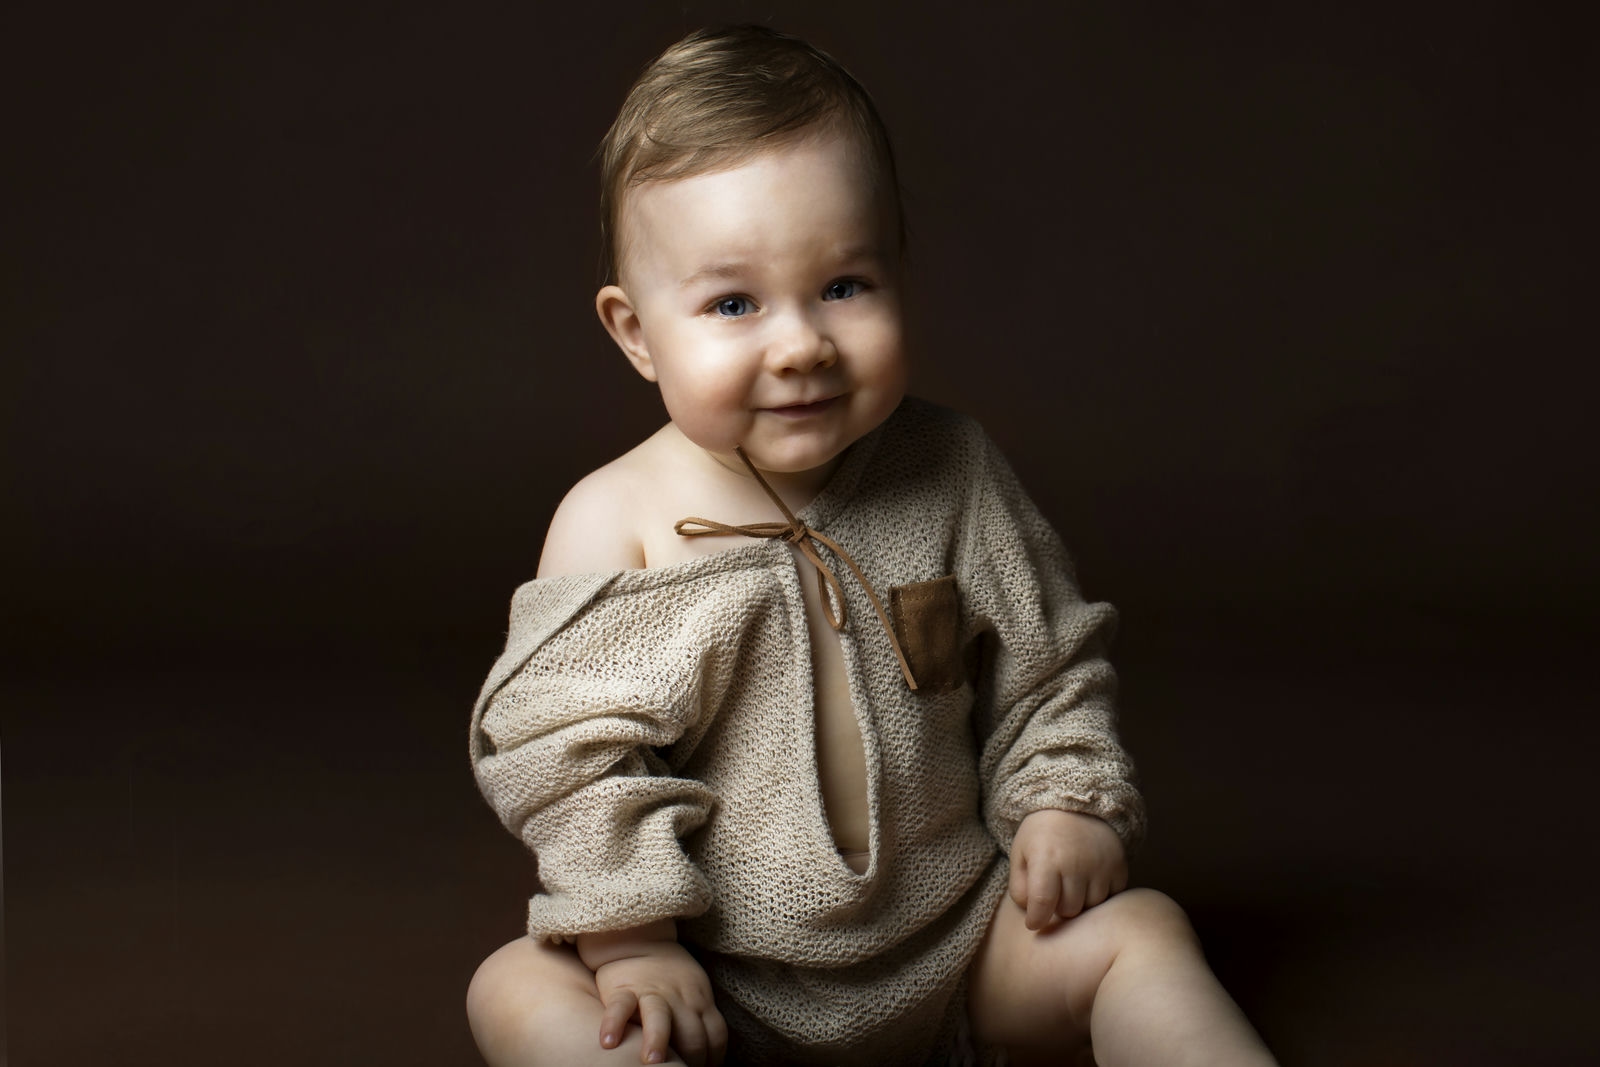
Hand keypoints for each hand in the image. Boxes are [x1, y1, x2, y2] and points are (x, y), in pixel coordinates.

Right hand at [592, 941, 725, 1065]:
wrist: (639, 940)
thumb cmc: (669, 977)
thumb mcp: (694, 993)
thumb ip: (698, 1020)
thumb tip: (706, 1059)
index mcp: (700, 1001)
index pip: (715, 1036)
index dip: (712, 1059)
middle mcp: (679, 998)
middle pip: (692, 1035)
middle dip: (691, 1060)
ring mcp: (652, 993)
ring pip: (660, 1018)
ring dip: (657, 1040)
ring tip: (652, 1062)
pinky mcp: (624, 989)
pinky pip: (619, 1007)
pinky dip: (613, 1024)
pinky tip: (608, 1043)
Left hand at [1009, 808, 1127, 929]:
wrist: (1074, 805)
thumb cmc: (1041, 835)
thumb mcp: (1020, 855)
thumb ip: (1019, 888)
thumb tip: (1033, 917)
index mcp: (1046, 859)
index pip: (1042, 903)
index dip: (1036, 919)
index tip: (1033, 923)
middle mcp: (1076, 863)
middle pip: (1069, 910)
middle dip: (1059, 907)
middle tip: (1055, 892)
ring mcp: (1101, 865)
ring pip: (1092, 906)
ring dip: (1081, 902)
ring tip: (1072, 884)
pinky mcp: (1119, 866)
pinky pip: (1112, 897)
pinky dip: (1101, 894)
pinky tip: (1090, 880)